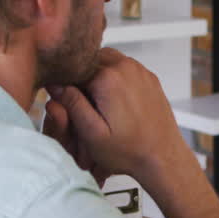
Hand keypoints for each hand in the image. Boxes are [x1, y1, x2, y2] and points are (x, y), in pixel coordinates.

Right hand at [46, 48, 192, 184]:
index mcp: (108, 79)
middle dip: (83, 79)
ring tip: (100, 104)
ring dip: (99, 76)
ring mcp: (140, 71)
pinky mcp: (149, 78)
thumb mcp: (92, 133)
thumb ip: (72, 105)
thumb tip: (56, 86)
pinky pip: (125, 68)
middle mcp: (125, 68)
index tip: (70, 102)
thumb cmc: (130, 150)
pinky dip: (116, 78)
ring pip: (107, 60)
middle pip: (90, 61)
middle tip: (86, 104)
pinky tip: (117, 102)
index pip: (74, 69)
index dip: (67, 86)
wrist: (163, 157)